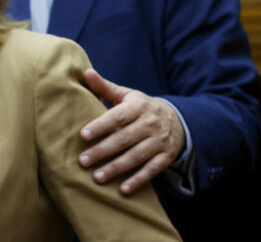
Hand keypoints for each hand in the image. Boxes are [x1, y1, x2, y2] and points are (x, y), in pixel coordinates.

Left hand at [78, 67, 184, 193]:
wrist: (177, 119)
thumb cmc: (141, 107)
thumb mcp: (126, 95)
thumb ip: (105, 87)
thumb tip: (85, 72)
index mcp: (138, 106)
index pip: (117, 116)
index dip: (100, 125)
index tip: (83, 135)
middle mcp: (150, 124)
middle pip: (124, 139)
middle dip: (103, 151)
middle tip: (83, 160)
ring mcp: (160, 141)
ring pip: (136, 156)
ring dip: (116, 168)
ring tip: (97, 177)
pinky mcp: (166, 156)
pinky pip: (152, 170)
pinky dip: (138, 180)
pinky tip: (123, 189)